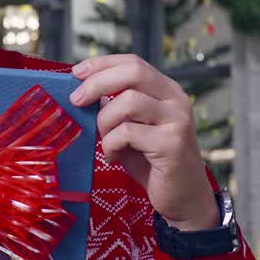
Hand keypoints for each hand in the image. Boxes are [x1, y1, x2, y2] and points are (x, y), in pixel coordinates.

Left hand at [70, 54, 219, 230]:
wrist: (184, 197)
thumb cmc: (153, 162)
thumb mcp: (133, 128)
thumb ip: (116, 108)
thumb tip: (84, 91)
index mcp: (167, 91)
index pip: (133, 62)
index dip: (102, 64)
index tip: (76, 72)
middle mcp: (176, 100)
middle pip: (133, 73)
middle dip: (97, 83)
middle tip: (76, 100)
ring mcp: (177, 121)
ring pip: (127, 102)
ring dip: (104, 122)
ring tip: (105, 140)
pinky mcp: (171, 144)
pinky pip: (127, 133)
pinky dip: (111, 145)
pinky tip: (114, 157)